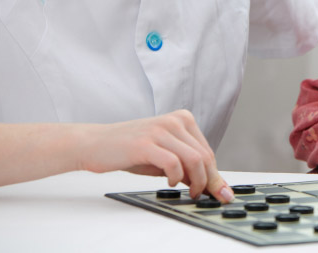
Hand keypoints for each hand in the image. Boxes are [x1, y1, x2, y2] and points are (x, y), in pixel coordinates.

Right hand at [77, 110, 233, 201]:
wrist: (95, 144)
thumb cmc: (129, 150)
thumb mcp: (163, 154)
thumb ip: (184, 164)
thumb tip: (207, 182)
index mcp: (182, 119)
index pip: (207, 151)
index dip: (215, 174)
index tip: (221, 191)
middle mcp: (175, 121)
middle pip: (204, 156)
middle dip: (210, 181)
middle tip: (208, 197)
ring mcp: (161, 130)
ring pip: (194, 159)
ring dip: (197, 181)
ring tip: (190, 192)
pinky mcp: (147, 143)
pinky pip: (173, 163)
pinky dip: (176, 177)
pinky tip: (170, 182)